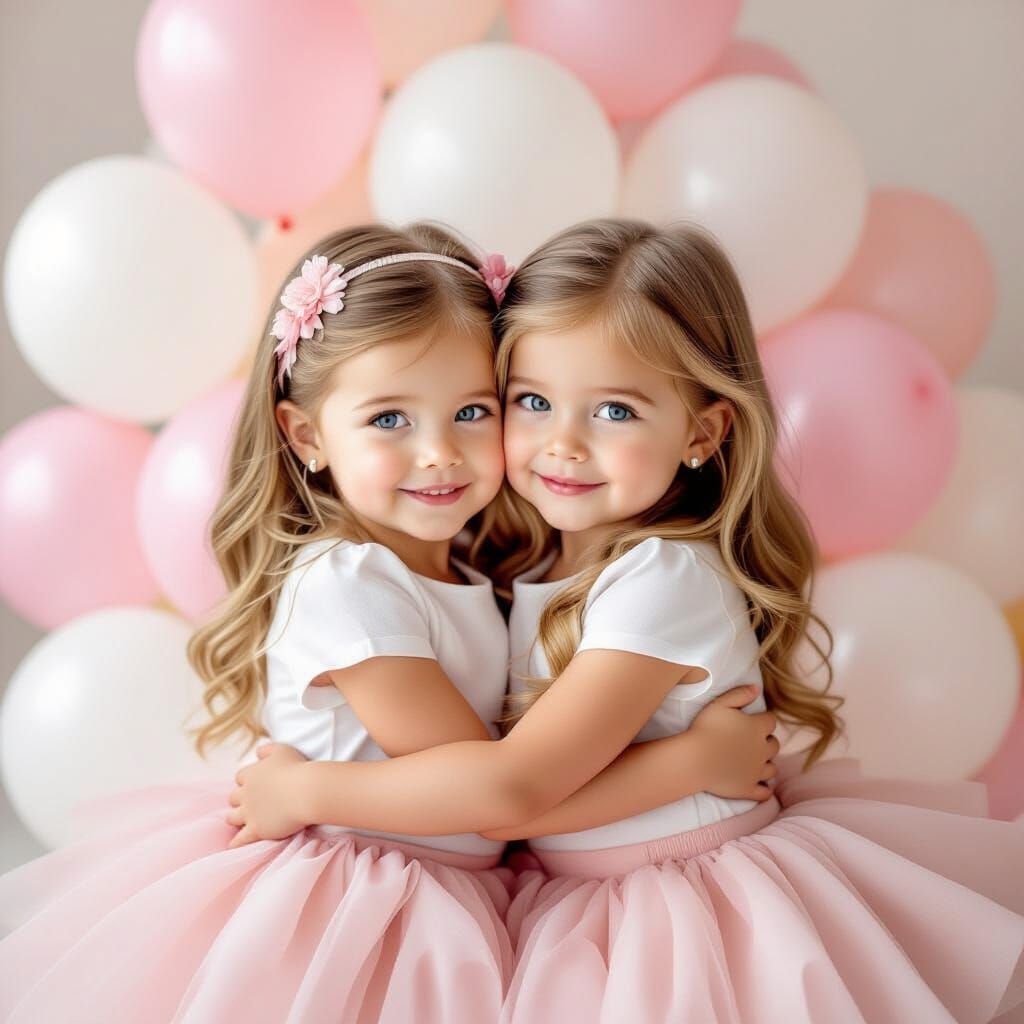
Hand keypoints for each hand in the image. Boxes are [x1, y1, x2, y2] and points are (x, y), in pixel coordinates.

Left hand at [225, 742, 311, 847]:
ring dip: (235, 818)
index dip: (247, 781)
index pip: (240, 777)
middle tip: (249, 803)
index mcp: (251, 774)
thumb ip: (267, 749)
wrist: (307, 791)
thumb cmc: (298, 768)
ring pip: (232, 818)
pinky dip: (235, 842)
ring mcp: (249, 813)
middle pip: (233, 798)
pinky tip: (234, 845)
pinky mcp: (256, 830)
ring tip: (240, 823)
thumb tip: (258, 752)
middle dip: (240, 800)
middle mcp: (246, 793)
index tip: (255, 784)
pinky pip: (239, 839)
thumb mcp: (282, 750)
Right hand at [688, 685, 779, 801]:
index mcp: (757, 728)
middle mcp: (762, 750)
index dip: (763, 720)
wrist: (695, 759)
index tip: (754, 721)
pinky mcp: (748, 788)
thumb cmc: (705, 728)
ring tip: (755, 762)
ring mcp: (756, 771)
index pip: (770, 721)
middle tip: (753, 741)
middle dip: (766, 742)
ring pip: (772, 768)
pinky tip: (760, 786)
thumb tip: (757, 688)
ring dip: (766, 763)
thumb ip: (740, 694)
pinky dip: (765, 789)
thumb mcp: (720, 703)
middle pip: (774, 745)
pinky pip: (765, 792)